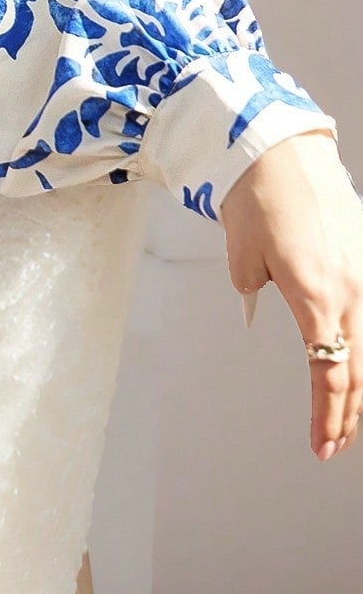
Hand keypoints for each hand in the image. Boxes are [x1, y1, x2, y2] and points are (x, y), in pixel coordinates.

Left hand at [221, 129, 362, 460]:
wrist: (281, 147)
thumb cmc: (255, 198)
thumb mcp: (243, 257)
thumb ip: (254, 291)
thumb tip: (258, 310)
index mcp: (317, 295)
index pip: (330, 373)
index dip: (327, 416)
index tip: (321, 446)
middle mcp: (353, 289)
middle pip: (359, 369)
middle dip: (347, 414)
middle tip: (332, 445)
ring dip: (361, 384)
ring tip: (347, 416)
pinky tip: (357, 362)